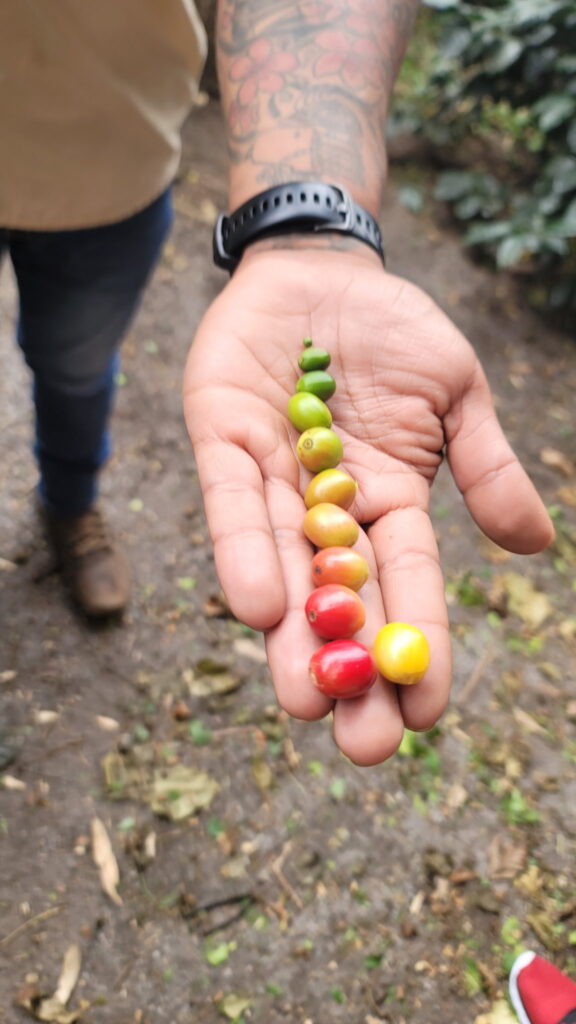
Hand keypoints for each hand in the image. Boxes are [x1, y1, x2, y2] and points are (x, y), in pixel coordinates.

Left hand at [183, 245, 552, 764]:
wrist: (322, 271)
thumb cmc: (394, 335)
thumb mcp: (457, 395)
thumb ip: (485, 468)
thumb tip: (533, 545)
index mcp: (388, 502)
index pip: (409, 584)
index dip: (420, 645)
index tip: (429, 713)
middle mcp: (327, 508)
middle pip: (341, 601)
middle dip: (352, 671)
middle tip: (363, 744)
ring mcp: (274, 479)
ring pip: (282, 569)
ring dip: (294, 636)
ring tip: (308, 701)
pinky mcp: (223, 441)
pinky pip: (233, 502)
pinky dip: (244, 551)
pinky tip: (261, 606)